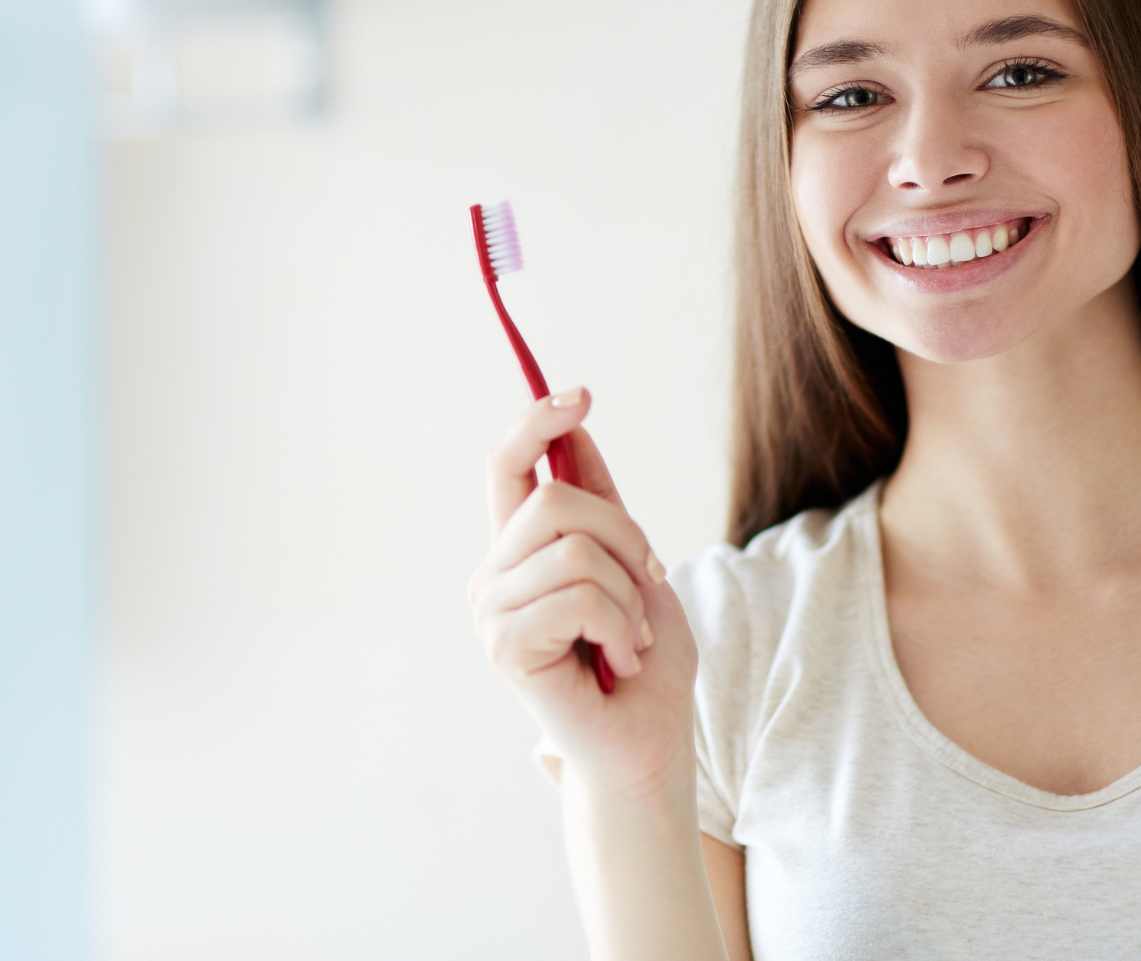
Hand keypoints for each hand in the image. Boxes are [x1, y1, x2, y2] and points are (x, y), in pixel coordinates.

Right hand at [468, 387, 697, 797]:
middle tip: (648, 585)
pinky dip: (621, 627)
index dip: (537, 420)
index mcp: (518, 551)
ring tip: (631, 639)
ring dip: (629, 597)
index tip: (581, 394)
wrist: (647, 747)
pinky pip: (579, 597)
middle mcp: (493, 575)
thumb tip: (576, 431)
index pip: (507, 465)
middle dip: (625, 535)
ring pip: (576, 549)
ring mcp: (492, 611)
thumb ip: (603, 507)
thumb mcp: (636, 568)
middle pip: (556, 496)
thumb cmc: (642, 665)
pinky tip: (618, 660)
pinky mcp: (505, 646)